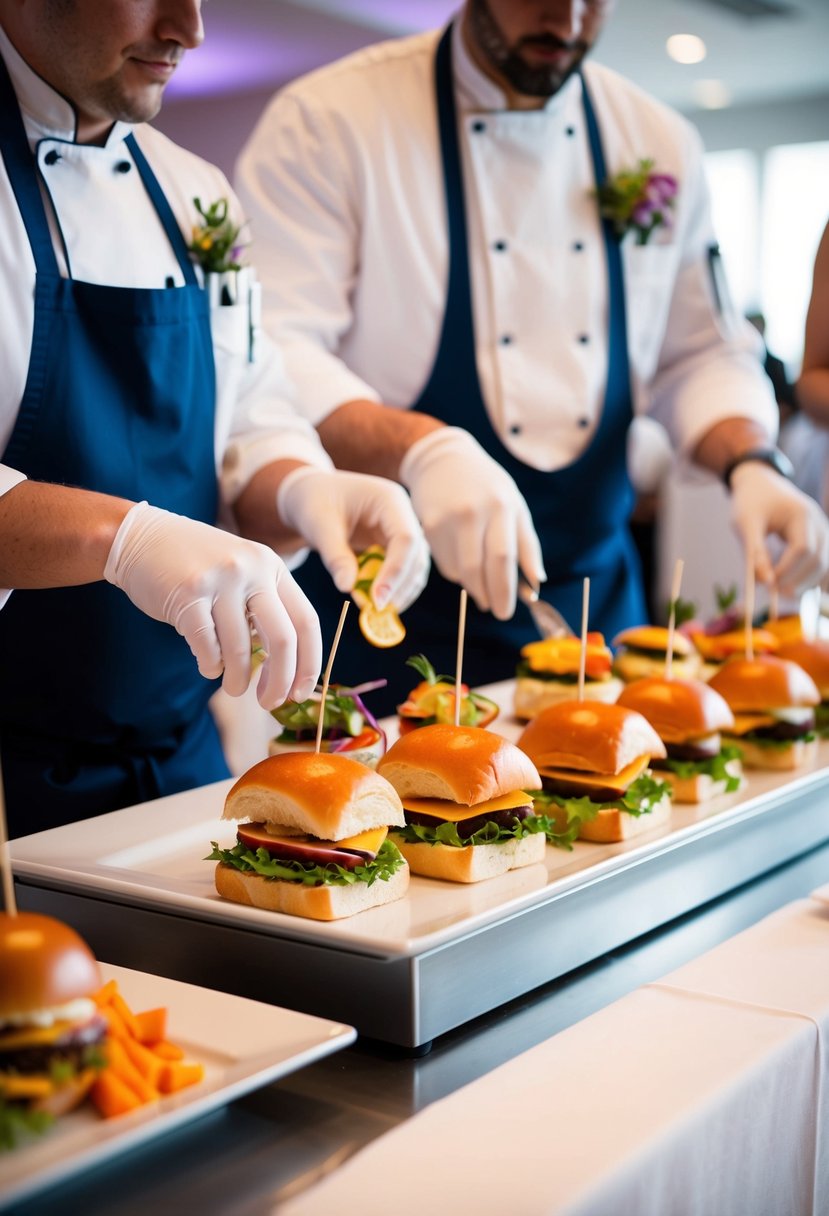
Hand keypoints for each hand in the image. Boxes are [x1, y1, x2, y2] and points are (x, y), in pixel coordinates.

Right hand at [104, 502, 320, 707]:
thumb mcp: (243, 573)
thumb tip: (287, 671)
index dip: (309, 664)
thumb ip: (265, 610)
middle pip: (283, 639)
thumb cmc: (198, 567)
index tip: (300, 693)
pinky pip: (207, 648)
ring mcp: (220, 580)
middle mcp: (252, 569)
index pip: (306, 621)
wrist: (141, 538)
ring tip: (233, 687)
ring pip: (240, 650)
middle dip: (280, 681)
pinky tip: (208, 667)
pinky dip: (210, 666)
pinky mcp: (187, 594)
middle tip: (269, 703)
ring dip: (237, 680)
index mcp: (272, 567)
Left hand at [276, 468, 429, 610]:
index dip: (396, 571)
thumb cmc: (313, 501)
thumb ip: (335, 556)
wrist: (309, 493)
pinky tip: (376, 602)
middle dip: (400, 585)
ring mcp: (400, 529)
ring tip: (378, 611)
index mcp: (389, 499)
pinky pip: (401, 569)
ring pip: (414, 565)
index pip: (405, 538)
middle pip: (415, 555)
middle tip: (378, 610)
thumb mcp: (320, 526)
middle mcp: (402, 513)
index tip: (378, 599)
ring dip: (400, 590)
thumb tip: (348, 588)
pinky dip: (392, 587)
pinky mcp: (393, 544)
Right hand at [399, 427, 545, 618]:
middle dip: (487, 596)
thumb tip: (536, 583)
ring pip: (458, 571)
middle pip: (477, 570)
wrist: (443, 460)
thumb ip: (527, 545)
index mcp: (500, 507)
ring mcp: (446, 520)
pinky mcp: (426, 526)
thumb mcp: (515, 506)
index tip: (506, 612)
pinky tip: (462, 560)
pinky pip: (443, 563)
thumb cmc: (487, 486)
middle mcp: (472, 513)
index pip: (503, 559)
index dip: (505, 591)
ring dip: (472, 586)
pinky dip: (456, 572)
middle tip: (494, 609)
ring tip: (481, 583)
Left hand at [729, 463, 828, 595]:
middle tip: (776, 595)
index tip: (769, 585)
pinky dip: (812, 578)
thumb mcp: (745, 524)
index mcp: (801, 514)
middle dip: (799, 581)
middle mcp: (818, 522)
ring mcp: (822, 530)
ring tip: (783, 594)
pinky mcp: (819, 539)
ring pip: (824, 564)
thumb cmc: (750, 502)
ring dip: (807, 583)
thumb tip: (765, 583)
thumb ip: (755, 553)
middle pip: (818, 559)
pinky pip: (822, 563)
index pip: (802, 549)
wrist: (761, 484)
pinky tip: (796, 589)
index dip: (787, 570)